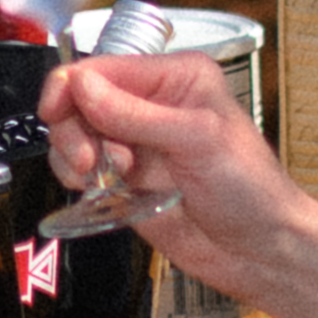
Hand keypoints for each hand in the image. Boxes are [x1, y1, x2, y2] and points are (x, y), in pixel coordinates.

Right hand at [36, 43, 316, 317]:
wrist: (261, 249)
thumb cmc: (252, 189)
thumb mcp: (197, 140)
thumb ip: (136, 114)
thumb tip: (83, 86)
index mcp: (175, 78)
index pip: (103, 67)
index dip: (71, 87)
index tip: (57, 111)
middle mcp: (152, 105)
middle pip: (80, 100)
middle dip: (73, 129)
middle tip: (87, 160)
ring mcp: (137, 145)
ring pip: (75, 136)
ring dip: (75, 156)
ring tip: (102, 177)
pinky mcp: (125, 181)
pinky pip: (82, 171)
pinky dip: (79, 180)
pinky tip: (101, 191)